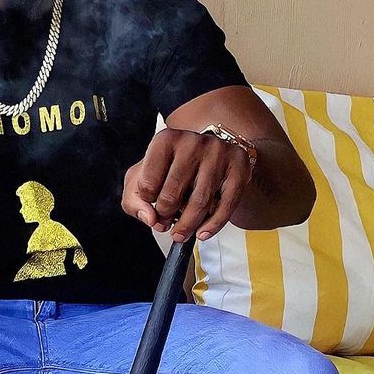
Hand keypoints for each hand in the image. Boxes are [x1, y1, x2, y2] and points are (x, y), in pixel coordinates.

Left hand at [122, 127, 255, 241]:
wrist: (209, 153)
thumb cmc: (172, 168)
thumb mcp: (143, 178)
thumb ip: (134, 200)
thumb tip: (150, 218)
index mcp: (165, 140)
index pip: (147, 183)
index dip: (147, 201)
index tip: (152, 203)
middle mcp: (192, 142)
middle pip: (172, 195)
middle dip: (166, 216)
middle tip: (167, 222)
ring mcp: (218, 153)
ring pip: (199, 203)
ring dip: (187, 225)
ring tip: (181, 233)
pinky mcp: (238, 167)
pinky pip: (226, 205)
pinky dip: (213, 225)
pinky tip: (202, 233)